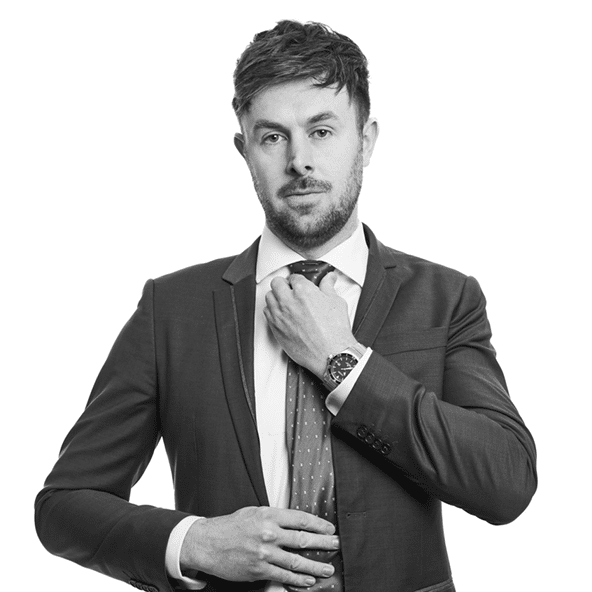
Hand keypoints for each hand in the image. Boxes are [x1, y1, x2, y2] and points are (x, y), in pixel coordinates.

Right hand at [179, 506, 339, 586]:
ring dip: (315, 567)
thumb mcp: (254, 512)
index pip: (300, 519)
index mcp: (268, 515)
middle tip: (336, 545)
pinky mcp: (259, 570)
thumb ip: (274, 517)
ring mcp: (264, 553)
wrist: (209, 543)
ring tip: (327, 569)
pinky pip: (283, 576)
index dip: (318, 524)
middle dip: (323, 544)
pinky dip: (298, 581)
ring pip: (296, 562)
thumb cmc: (231, 526)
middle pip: (303, 540)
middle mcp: (268, 533)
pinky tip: (308, 582)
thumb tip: (295, 522)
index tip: (329, 529)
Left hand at [264, 273, 356, 376]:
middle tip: (290, 289)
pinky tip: (281, 314)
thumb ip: (328, 287)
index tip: (300, 284)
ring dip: (276, 297)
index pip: (294, 277)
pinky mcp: (275, 328)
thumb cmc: (334, 331)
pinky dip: (272, 311)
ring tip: (284, 301)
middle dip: (284, 285)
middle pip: (277, 283)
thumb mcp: (336, 302)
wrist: (330, 353)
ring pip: (269, 297)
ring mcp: (280, 315)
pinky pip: (266, 313)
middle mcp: (288, 301)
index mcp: (303, 291)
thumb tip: (329, 279)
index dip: (298, 281)